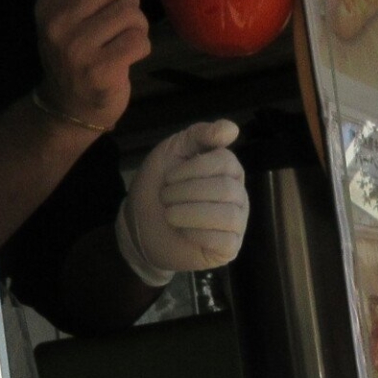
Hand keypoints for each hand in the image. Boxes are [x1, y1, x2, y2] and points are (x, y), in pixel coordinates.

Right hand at [33, 0, 148, 131]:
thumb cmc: (77, 58)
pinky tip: (129, 56)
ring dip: (138, 26)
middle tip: (125, 18)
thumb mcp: (65, 21)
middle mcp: (57, 23)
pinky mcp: (100, 70)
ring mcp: (77, 48)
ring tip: (126, 39)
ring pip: (129, 13)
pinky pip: (138, 41)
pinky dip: (142, 46)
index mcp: (48, 5)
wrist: (69, 109)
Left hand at [119, 120, 248, 282]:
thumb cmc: (158, 186)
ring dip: (189, 214)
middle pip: (225, 189)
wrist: (139, 225)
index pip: (225, 162)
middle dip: (186, 193)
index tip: (169, 177)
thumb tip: (233, 129)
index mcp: (228, 169)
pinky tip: (184, 232)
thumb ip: (199, 135)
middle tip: (166, 198)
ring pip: (227, 215)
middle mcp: (238, 194)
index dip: (192, 169)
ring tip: (171, 215)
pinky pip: (223, 241)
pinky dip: (196, 235)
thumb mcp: (172, 151)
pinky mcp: (229, 248)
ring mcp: (236, 223)